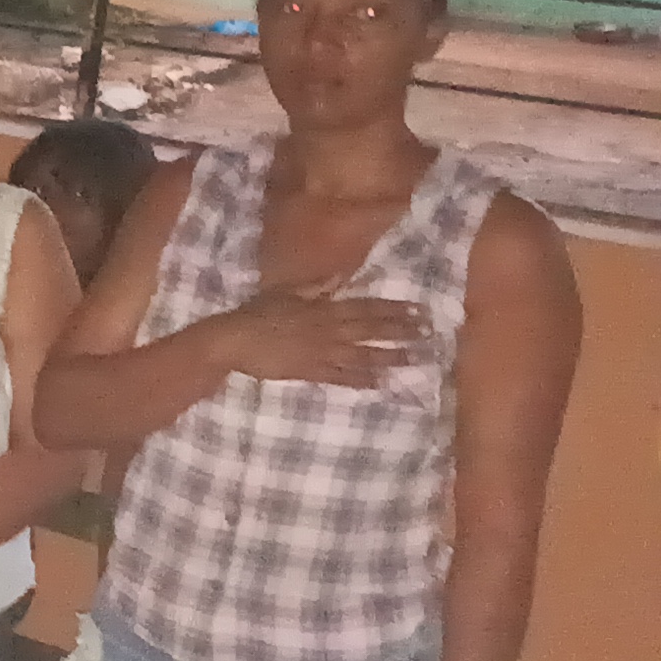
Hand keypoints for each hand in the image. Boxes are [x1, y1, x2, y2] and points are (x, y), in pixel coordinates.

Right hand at [206, 280, 428, 388]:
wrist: (232, 341)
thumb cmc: (255, 313)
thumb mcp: (285, 292)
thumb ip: (314, 287)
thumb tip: (341, 277)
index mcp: (323, 309)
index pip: (367, 308)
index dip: (395, 309)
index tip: (419, 310)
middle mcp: (328, 331)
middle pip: (372, 330)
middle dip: (402, 332)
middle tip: (429, 335)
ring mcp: (321, 353)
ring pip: (363, 355)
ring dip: (390, 357)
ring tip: (415, 359)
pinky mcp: (310, 372)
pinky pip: (341, 377)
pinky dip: (361, 380)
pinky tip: (380, 383)